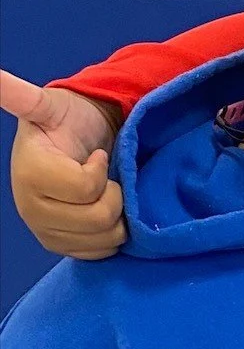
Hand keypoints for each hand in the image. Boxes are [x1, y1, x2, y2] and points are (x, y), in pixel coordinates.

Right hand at [2, 72, 123, 258]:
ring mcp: (45, 231)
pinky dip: (111, 234)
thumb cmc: (67, 121)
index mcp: (29, 174)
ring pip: (104, 238)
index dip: (101, 170)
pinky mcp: (61, 245)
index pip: (87, 189)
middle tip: (108, 177)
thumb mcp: (49, 104)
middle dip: (114, 194)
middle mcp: (31, 208)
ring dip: (118, 215)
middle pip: (99, 218)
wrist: (74, 144)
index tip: (96, 156)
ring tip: (107, 192)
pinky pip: (99, 252)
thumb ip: (21, 96)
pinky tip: (103, 210)